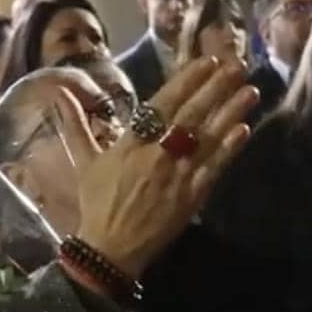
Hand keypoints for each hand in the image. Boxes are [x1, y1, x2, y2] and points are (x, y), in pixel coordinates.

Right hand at [76, 57, 255, 277]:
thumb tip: (61, 92)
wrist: (110, 249)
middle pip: (191, 115)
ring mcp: (177, 175)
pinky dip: (229, 148)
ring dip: (230, 113)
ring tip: (250, 91)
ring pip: (208, 138)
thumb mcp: (85, 161)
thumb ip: (76, 124)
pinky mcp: (192, 197)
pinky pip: (214, 167)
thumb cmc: (98, 203)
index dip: (187, 81)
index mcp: (131, 143)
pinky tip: (244, 129)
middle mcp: (156, 154)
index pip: (163, 104)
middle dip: (216, 88)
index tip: (207, 62)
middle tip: (238, 66)